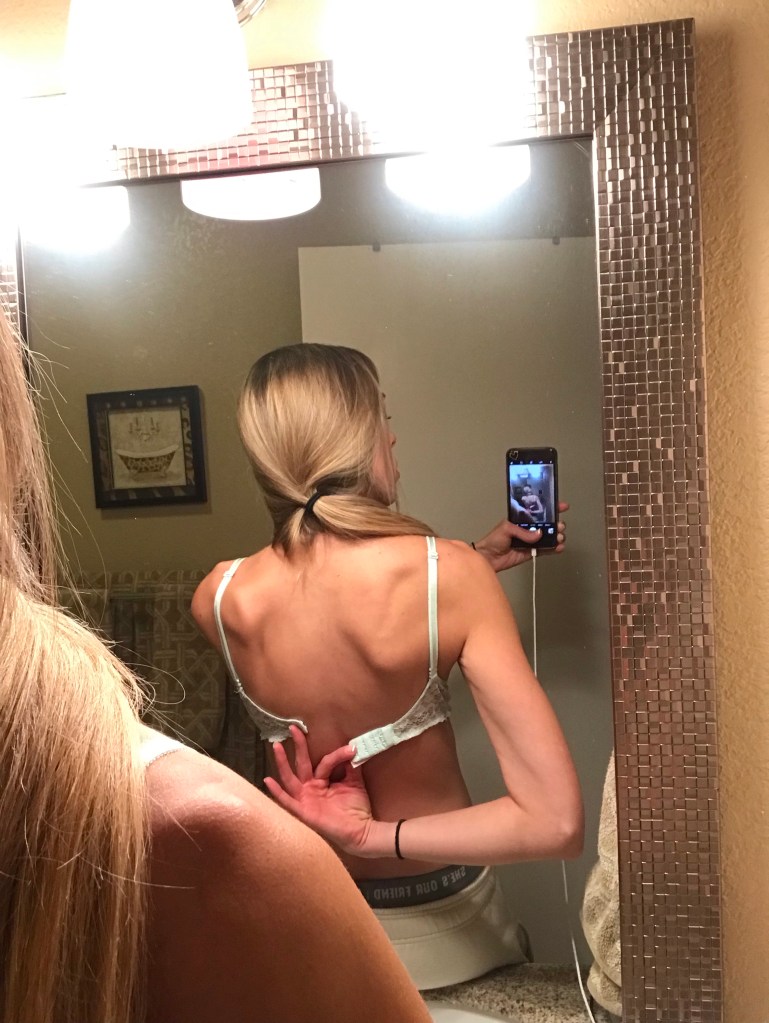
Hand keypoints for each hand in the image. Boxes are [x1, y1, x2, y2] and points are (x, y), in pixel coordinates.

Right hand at [264, 725, 374, 855]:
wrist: (361, 830)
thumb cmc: (356, 808)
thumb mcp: (354, 782)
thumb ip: (350, 766)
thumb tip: (352, 747)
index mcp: (321, 781)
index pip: (324, 762)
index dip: (337, 754)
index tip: (352, 748)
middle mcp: (310, 788)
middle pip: (301, 764)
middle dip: (297, 746)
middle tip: (293, 727)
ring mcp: (305, 799)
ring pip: (290, 778)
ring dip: (282, 762)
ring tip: (276, 746)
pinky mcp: (303, 811)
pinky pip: (287, 801)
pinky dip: (277, 792)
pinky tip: (267, 780)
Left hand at [473, 501, 569, 571]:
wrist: (489, 558)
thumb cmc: (493, 540)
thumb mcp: (506, 529)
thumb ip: (523, 532)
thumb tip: (538, 534)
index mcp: (522, 520)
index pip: (538, 511)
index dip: (551, 508)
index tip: (562, 506)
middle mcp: (528, 529)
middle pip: (548, 524)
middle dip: (556, 524)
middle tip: (558, 526)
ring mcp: (531, 541)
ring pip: (549, 537)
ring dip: (556, 536)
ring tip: (558, 537)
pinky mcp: (532, 552)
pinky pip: (546, 549)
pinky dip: (554, 548)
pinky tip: (559, 547)